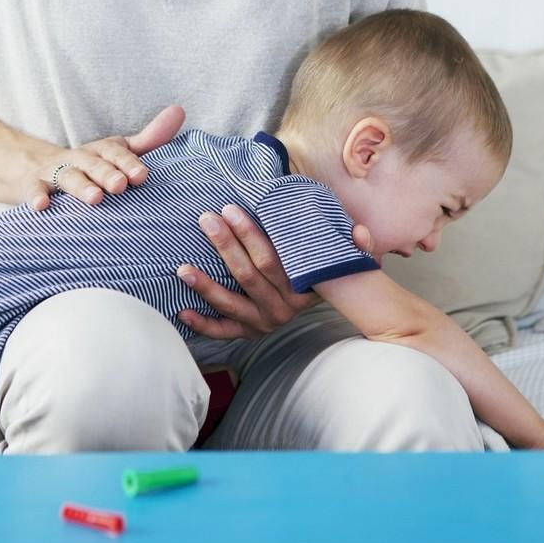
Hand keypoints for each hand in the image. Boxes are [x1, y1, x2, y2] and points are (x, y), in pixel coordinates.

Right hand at [21, 105, 184, 209]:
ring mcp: (56, 172)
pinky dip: (36, 197)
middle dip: (108, 174)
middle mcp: (80, 158)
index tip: (143, 175)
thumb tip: (180, 110)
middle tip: (121, 186)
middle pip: (95, 164)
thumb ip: (150, 138)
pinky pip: (34, 191)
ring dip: (81, 187)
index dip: (129, 163)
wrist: (35, 165)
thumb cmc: (91, 164)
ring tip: (95, 198)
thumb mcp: (118, 150)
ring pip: (69, 178)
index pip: (117, 153)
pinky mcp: (33, 186)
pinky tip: (41, 206)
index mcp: (102, 151)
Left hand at [176, 208, 374, 340]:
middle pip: (248, 275)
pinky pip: (223, 332)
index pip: (272, 260)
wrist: (333, 309)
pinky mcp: (249, 333)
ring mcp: (264, 323)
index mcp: (301, 288)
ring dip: (205, 285)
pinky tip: (182, 309)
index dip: (250, 234)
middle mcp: (283, 309)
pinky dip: (202, 324)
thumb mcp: (345, 257)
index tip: (231, 209)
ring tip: (182, 268)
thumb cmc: (324, 271)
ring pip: (231, 304)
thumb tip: (361, 233)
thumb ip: (355, 245)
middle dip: (225, 245)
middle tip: (206, 219)